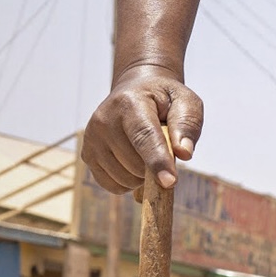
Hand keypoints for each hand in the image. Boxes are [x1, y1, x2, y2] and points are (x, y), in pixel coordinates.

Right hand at [82, 63, 201, 192]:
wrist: (135, 90)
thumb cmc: (164, 100)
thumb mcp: (185, 101)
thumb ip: (188, 124)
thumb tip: (184, 153)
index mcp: (130, 102)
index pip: (144, 136)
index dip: (157, 161)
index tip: (170, 182)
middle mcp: (104, 119)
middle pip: (136, 164)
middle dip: (156, 166)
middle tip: (162, 146)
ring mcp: (92, 138)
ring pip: (125, 179)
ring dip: (143, 176)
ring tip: (146, 151)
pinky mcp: (87, 155)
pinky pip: (113, 186)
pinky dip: (129, 182)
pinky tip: (133, 162)